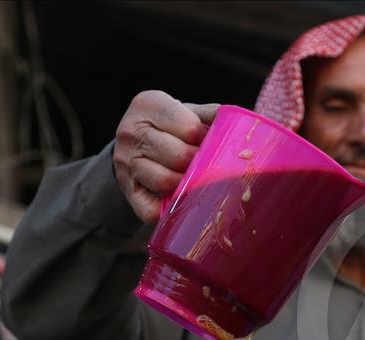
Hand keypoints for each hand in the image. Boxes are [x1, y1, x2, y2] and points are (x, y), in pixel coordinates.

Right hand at [113, 90, 218, 223]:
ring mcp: (126, 162)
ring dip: (187, 185)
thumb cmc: (169, 125)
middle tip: (207, 166)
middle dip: (199, 164)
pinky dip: (171, 209)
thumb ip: (210, 114)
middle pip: (179, 156)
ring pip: (165, 181)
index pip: (190, 128)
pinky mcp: (127, 189)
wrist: (135, 141)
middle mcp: (132, 132)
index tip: (207, 142)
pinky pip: (151, 209)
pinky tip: (181, 201)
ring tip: (196, 181)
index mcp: (149, 104)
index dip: (205, 139)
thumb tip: (239, 124)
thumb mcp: (186, 111)